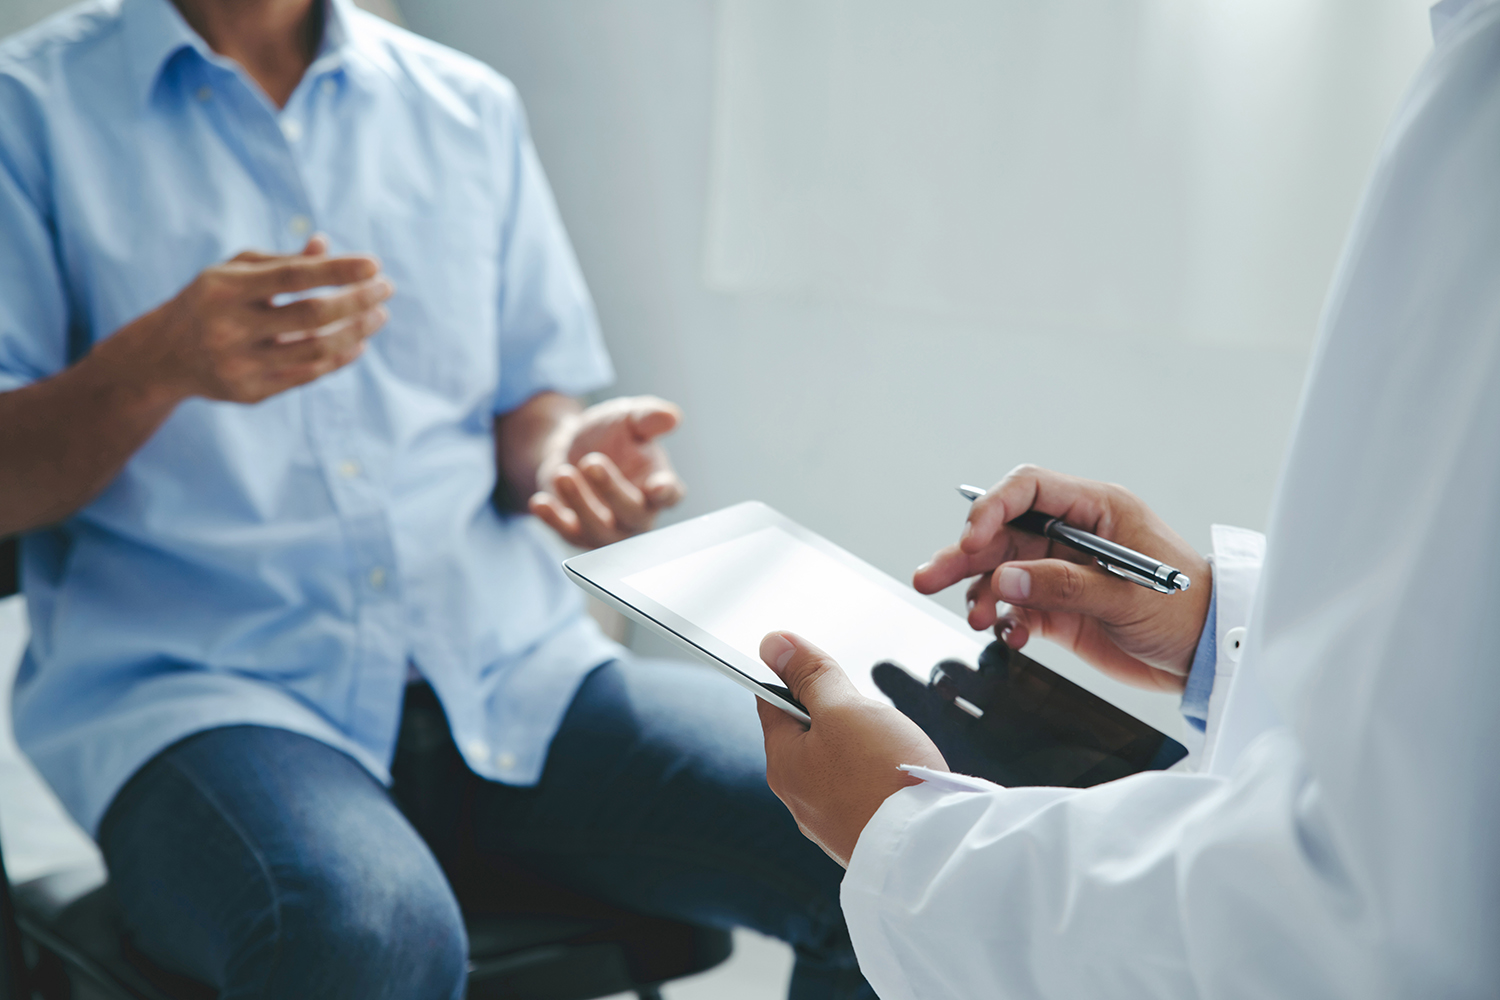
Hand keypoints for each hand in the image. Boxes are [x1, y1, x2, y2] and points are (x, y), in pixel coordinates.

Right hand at [119, 235, 392, 405]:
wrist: (163, 356)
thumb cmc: (210, 301)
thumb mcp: (234, 273)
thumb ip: (280, 261)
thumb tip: (327, 246)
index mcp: (224, 289)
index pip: (292, 276)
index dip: (337, 270)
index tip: (374, 265)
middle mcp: (228, 327)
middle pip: (311, 315)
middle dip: (358, 301)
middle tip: (387, 289)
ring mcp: (239, 364)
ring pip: (316, 349)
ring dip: (358, 331)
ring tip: (379, 315)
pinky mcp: (250, 392)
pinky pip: (309, 374)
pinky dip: (340, 357)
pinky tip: (359, 342)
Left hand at [528, 395, 685, 547]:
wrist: (570, 446)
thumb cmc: (610, 435)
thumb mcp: (628, 418)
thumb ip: (649, 417)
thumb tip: (672, 417)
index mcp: (658, 484)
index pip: (670, 495)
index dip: (666, 493)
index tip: (658, 485)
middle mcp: (637, 514)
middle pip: (633, 514)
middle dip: (612, 490)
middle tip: (591, 461)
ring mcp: (608, 528)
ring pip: (600, 530)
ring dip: (581, 504)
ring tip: (562, 473)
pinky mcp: (577, 533)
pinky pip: (567, 533)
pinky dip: (553, 520)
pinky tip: (540, 502)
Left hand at [756, 631, 947, 867]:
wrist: (929, 851)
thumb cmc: (884, 777)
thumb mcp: (845, 708)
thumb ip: (810, 675)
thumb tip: (772, 643)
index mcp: (782, 762)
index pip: (771, 702)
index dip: (795, 676)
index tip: (822, 669)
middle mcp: (797, 795)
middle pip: (808, 732)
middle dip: (839, 713)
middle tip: (869, 715)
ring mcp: (828, 819)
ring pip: (837, 761)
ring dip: (861, 744)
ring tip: (889, 748)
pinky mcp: (858, 834)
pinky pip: (861, 789)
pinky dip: (877, 774)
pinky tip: (899, 775)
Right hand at [913, 464, 1210, 692]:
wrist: (1209, 657)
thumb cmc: (1188, 611)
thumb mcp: (1128, 596)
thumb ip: (1064, 586)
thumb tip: (1007, 580)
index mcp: (1096, 510)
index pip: (1027, 490)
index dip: (992, 508)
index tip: (971, 539)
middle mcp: (1073, 535)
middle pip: (1002, 533)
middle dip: (964, 554)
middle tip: (929, 577)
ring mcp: (1063, 571)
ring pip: (1001, 571)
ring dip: (979, 592)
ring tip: (974, 617)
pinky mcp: (1060, 607)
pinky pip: (1016, 606)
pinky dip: (1005, 620)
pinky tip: (1010, 634)